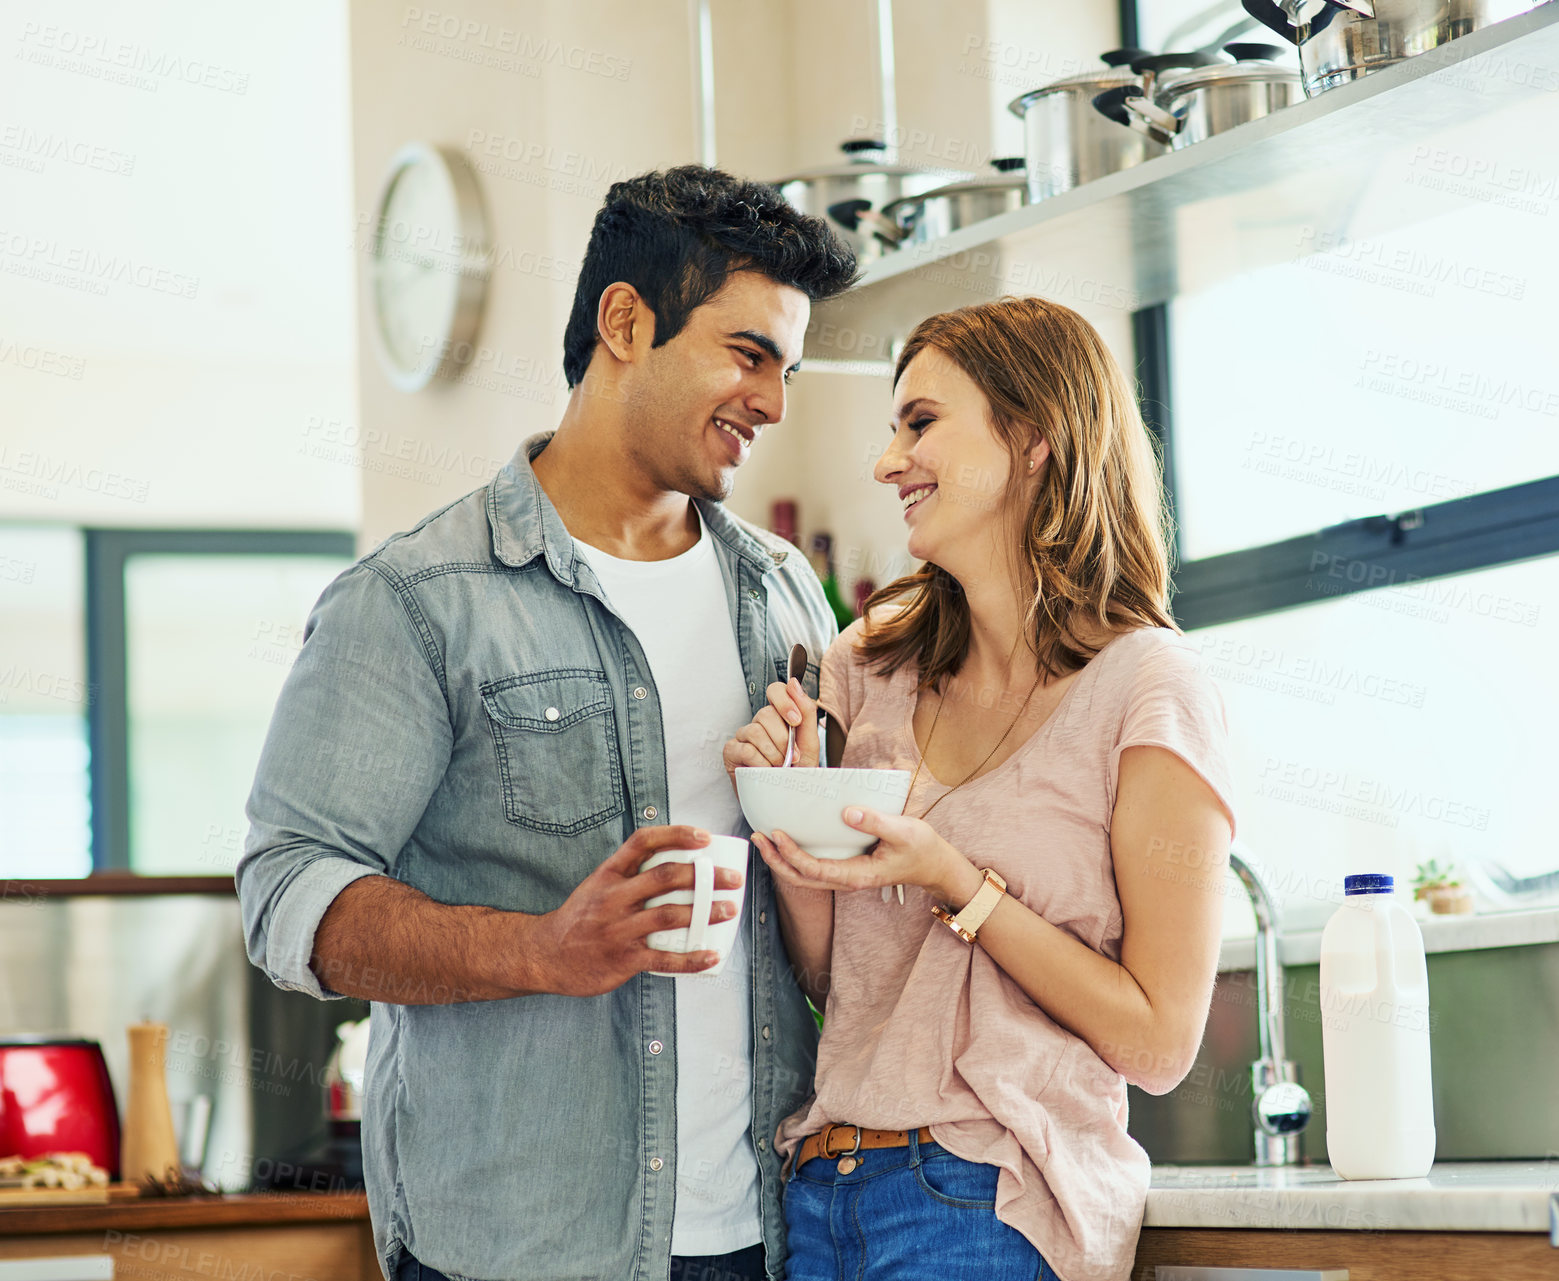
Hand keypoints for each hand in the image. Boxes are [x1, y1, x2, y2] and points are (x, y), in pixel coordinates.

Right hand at [532, 826, 744, 995]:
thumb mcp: (598, 886)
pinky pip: (664, 959)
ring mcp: (618, 929)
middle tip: (732, 878)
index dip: (676, 834)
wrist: (546, 955)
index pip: (643, 842)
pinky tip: (711, 955)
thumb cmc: (580, 918)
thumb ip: (630, 874)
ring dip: (705, 912)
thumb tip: (675, 861)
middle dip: (704, 876)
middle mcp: (613, 897)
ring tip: (729, 910)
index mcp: (609, 874)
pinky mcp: (623, 959)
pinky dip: (691, 959)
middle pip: (665, 877)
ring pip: (669, 915)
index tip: (704, 836)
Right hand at [722, 678, 818, 783]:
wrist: (788, 801)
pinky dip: (760, 763)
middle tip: (792, 758)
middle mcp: (759, 723)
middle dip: (783, 739)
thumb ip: (806, 713)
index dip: (784, 702)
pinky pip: (745, 749)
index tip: (795, 722)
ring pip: (755, 731)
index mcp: (779, 716)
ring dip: (773, 753)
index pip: (776, 690)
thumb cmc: (797, 773)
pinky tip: (765, 772)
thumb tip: (794, 683)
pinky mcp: (731, 752)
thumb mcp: (809, 743)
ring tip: (780, 768)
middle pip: (766, 714)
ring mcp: (743, 736)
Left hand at [762, 808, 983, 907]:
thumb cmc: (921, 848)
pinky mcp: (846, 867)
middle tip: (757, 837)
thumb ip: (876, 822)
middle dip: (776, 860)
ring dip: (781, 860)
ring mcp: (846, 876)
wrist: (934, 865)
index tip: (776, 835)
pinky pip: (814, 868)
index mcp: (858, 874)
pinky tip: (786, 841)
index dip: (792, 854)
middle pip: (801, 878)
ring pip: (804, 876)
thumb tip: (846, 812)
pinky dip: (795, 857)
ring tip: (763, 839)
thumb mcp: (904, 830)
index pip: (815, 869)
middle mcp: (847, 879)